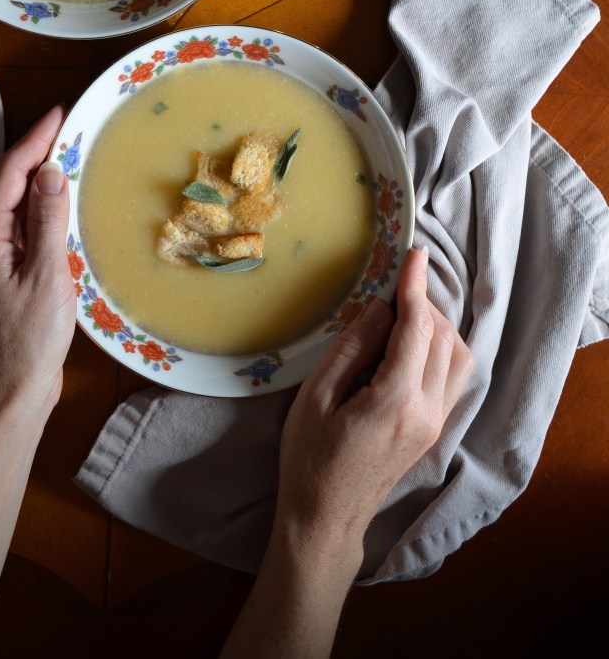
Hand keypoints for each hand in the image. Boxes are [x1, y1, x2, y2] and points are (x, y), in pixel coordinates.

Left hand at [0, 105, 74, 423]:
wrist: (13, 392)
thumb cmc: (28, 339)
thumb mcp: (45, 275)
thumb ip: (47, 220)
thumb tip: (50, 170)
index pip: (10, 173)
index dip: (35, 139)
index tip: (60, 113)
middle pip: (9, 184)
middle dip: (36, 152)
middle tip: (70, 128)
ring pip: (16, 205)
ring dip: (41, 179)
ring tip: (71, 155)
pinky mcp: (7, 274)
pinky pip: (24, 227)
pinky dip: (43, 208)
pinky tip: (63, 205)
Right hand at [274, 246, 474, 586]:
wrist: (326, 516)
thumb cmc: (309, 456)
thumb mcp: (317, 396)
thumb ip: (352, 347)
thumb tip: (379, 305)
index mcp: (395, 401)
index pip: (418, 328)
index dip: (415, 285)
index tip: (413, 252)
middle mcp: (427, 411)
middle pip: (445, 337)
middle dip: (423, 302)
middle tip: (392, 286)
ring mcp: (436, 422)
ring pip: (459, 356)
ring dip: (436, 324)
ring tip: (400, 313)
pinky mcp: (435, 429)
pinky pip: (454, 376)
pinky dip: (441, 347)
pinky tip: (412, 342)